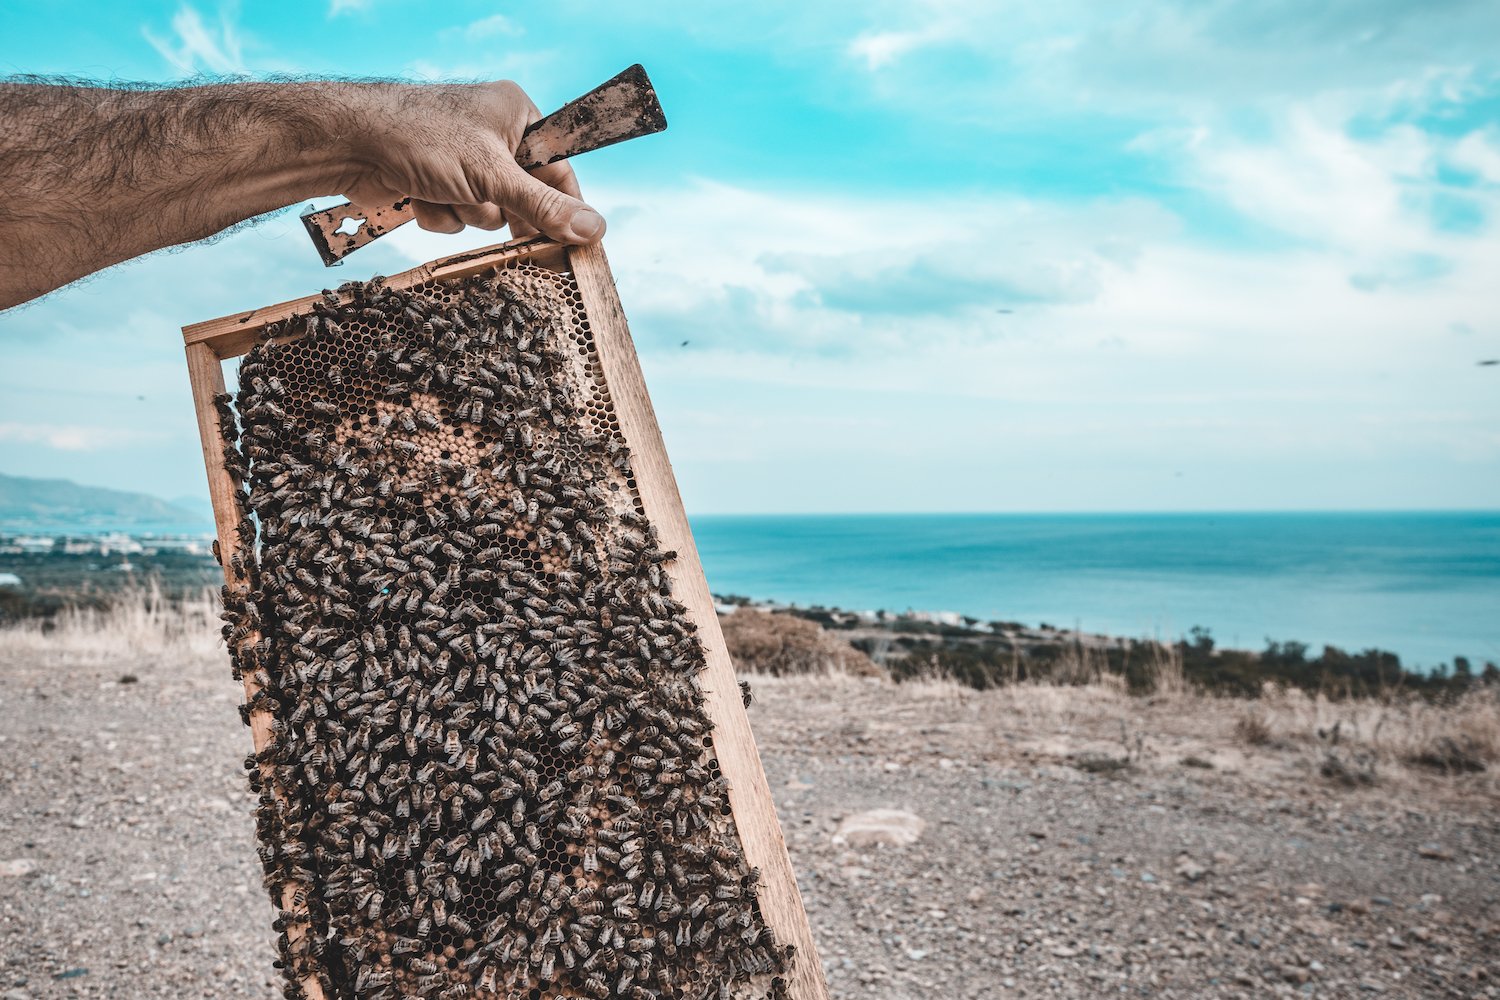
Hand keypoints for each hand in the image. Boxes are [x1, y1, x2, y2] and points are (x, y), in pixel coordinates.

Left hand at [340, 80, 605, 243]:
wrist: (349, 143)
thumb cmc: (421, 139)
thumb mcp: (492, 177)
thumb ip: (544, 207)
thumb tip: (594, 229)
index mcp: (517, 115)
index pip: (559, 170)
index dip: (563, 208)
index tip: (573, 243)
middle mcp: (493, 134)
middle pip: (523, 197)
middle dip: (499, 210)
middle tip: (506, 230)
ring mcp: (464, 160)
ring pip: (488, 213)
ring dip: (465, 213)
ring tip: (443, 191)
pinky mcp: (438, 181)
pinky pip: (457, 216)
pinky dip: (440, 214)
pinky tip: (419, 196)